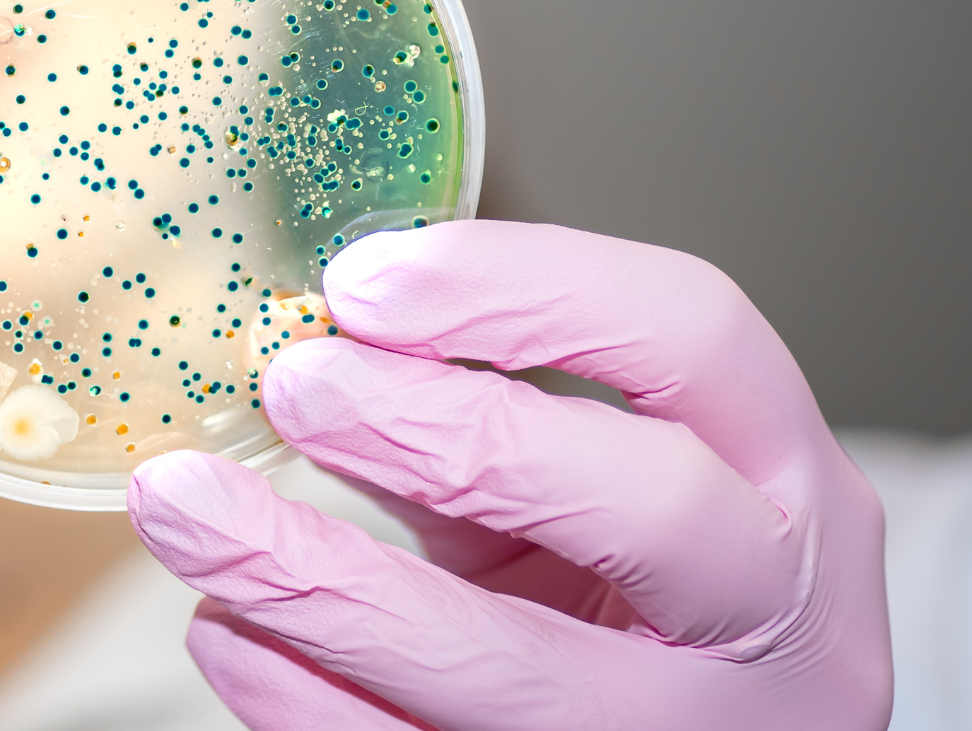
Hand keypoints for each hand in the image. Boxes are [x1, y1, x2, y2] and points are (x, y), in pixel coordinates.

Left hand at [128, 221, 890, 729]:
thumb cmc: (631, 601)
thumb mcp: (592, 493)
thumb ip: (481, 418)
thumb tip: (300, 342)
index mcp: (788, 483)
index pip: (696, 338)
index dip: (524, 289)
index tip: (360, 282)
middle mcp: (774, 618)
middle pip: (643, 506)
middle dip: (444, 433)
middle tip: (291, 383)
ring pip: (509, 670)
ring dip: (316, 580)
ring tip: (183, 504)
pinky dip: (299, 691)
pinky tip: (223, 627)